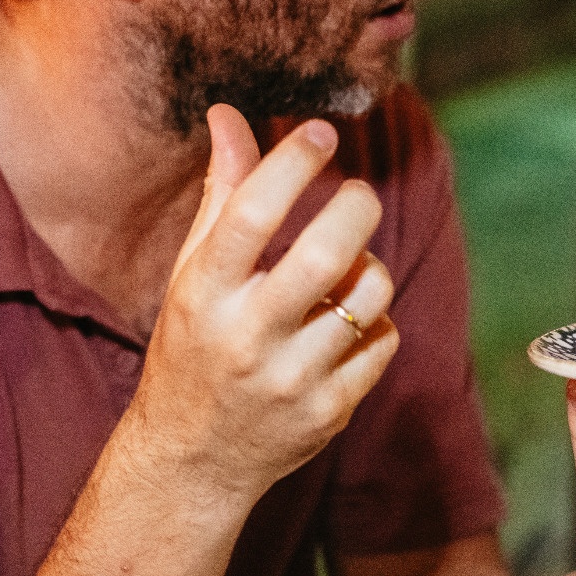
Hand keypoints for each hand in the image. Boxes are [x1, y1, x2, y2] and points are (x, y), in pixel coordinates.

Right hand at [122, 105, 398, 501]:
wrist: (192, 460)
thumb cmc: (192, 349)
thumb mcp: (191, 276)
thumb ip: (221, 196)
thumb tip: (229, 115)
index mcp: (203, 295)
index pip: (251, 215)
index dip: (292, 163)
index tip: (321, 132)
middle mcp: (246, 337)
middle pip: (324, 254)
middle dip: (355, 208)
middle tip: (358, 196)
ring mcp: (291, 379)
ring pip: (367, 296)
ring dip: (371, 268)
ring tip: (351, 268)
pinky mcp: (329, 411)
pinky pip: (383, 342)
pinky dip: (377, 321)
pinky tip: (350, 323)